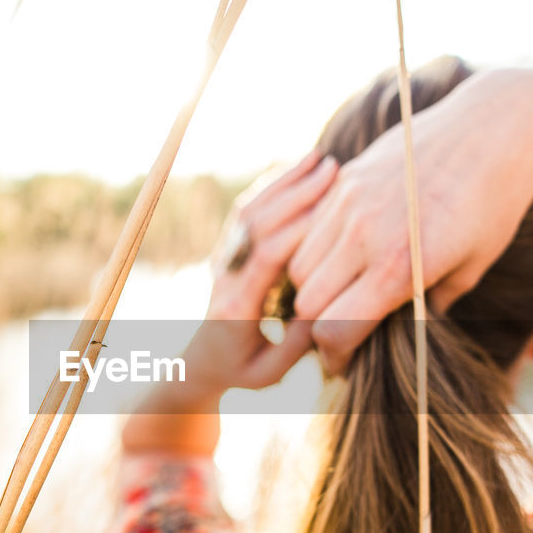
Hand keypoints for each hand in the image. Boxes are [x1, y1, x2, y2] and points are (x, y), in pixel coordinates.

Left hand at [135, 151, 336, 416]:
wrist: (198, 362)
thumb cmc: (241, 371)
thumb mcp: (269, 373)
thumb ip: (294, 347)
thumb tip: (320, 313)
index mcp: (237, 305)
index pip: (267, 256)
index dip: (300, 226)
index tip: (334, 205)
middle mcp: (226, 273)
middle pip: (259, 221)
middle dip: (296, 192)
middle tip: (334, 170)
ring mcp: (223, 257)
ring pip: (251, 208)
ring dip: (285, 181)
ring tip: (320, 159)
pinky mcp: (227, 247)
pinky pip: (246, 209)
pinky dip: (272, 185)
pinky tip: (297, 167)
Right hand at [286, 68, 532, 372]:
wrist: (494, 122)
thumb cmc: (497, 199)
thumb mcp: (473, 264)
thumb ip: (428, 305)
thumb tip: (398, 331)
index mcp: (400, 264)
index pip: (335, 329)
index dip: (336, 355)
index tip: (347, 361)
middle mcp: (364, 233)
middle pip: (308, 302)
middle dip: (321, 324)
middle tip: (345, 329)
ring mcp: (349, 202)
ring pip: (300, 265)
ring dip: (317, 286)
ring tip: (345, 290)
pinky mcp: (346, 178)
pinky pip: (311, 228)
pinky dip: (320, 250)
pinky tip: (351, 252)